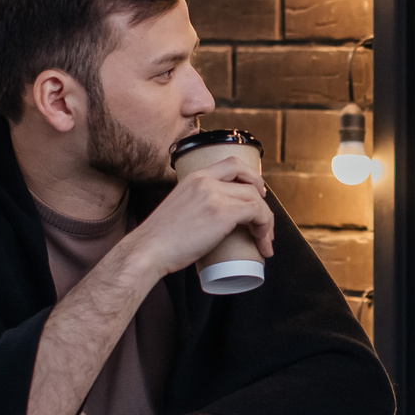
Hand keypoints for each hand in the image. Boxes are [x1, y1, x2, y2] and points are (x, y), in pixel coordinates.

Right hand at [122, 154, 275, 277]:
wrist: (148, 250)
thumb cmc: (160, 238)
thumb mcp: (179, 206)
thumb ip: (195, 202)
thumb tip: (208, 217)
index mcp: (195, 177)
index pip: (232, 164)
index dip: (251, 176)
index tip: (258, 193)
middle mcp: (206, 181)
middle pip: (250, 184)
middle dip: (263, 204)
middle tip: (265, 223)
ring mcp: (215, 195)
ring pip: (256, 200)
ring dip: (266, 222)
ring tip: (264, 242)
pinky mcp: (222, 213)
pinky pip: (256, 213)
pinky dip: (264, 228)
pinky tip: (262, 243)